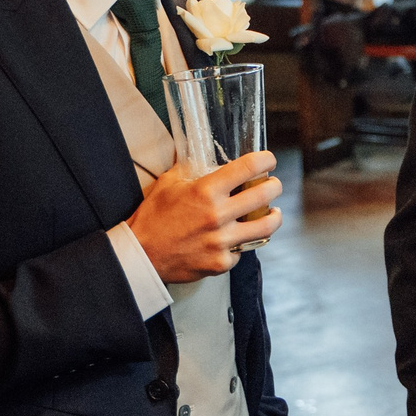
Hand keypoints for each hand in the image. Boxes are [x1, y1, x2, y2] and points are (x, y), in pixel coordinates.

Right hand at [129, 150, 281, 281]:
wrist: (141, 256)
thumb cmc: (153, 217)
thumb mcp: (168, 183)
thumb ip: (189, 167)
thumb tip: (201, 152)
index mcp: (206, 191)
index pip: (249, 167)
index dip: (266, 160)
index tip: (269, 161)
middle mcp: (218, 215)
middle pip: (265, 195)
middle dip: (274, 186)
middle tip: (272, 185)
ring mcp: (222, 241)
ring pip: (266, 227)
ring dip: (273, 216)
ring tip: (273, 213)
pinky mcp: (221, 263)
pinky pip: (243, 251)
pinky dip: (242, 243)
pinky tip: (238, 238)